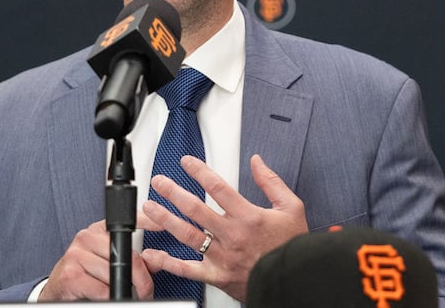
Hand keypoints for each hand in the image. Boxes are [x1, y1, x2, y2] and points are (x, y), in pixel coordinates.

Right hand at [39, 218, 154, 300]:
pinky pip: (102, 290)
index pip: (127, 221)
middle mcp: (86, 237)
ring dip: (126, 291)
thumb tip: (158, 259)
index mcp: (98, 231)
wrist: (58, 290)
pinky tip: (109, 298)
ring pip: (115, 274)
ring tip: (128, 296)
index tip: (163, 226)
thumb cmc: (86, 276)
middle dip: (141, 278)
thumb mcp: (111, 264)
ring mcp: (76, 255)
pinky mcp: (71, 275)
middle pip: (127, 255)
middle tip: (146, 290)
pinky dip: (110, 297)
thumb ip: (136, 261)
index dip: (148, 222)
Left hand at [138, 154, 308, 301]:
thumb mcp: (291, 208)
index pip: (218, 187)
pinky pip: (188, 270)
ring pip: (187, 235)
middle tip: (159, 182)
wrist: (294, 282)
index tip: (186, 162)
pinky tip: (153, 254)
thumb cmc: (292, 247)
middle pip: (195, 209)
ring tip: (149, 208)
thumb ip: (271, 182)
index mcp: (248, 217)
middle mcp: (232, 235)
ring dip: (165, 220)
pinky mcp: (217, 276)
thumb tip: (257, 161)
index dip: (199, 171)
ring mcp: (222, 256)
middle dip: (173, 192)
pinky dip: (168, 263)